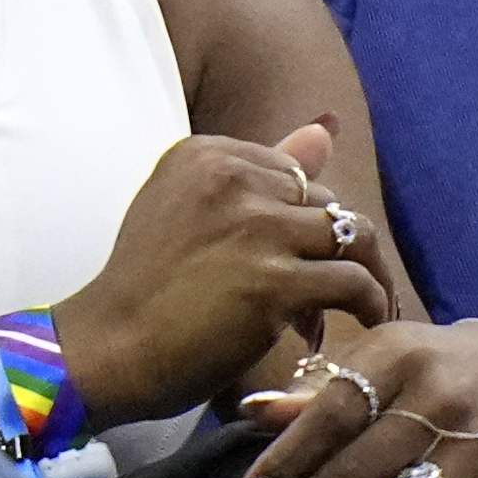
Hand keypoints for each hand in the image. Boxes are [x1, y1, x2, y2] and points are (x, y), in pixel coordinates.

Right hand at [49, 124, 391, 430]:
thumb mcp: (189, 210)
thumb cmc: (145, 289)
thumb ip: (258, 172)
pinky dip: (370, 302)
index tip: (292, 259)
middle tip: (325, 293)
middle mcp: (230, 177)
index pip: (292, 173)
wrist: (107, 349)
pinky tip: (364, 320)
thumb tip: (325, 129)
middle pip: (325, 201)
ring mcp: (253, 227)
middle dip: (331, 247)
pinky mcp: (273, 281)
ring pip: (351, 234)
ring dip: (366, 270)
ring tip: (363, 303)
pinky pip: (353, 281)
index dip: (299, 220)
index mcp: (205, 154)